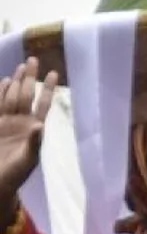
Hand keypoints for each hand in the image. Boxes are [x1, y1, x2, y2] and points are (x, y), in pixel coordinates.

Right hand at [0, 58, 58, 207]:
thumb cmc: (15, 174)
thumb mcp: (27, 160)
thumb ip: (33, 143)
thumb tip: (40, 125)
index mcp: (33, 130)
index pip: (42, 104)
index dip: (47, 89)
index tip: (54, 73)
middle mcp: (21, 122)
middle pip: (26, 95)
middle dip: (30, 78)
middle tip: (34, 59)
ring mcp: (7, 122)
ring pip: (13, 96)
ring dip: (17, 81)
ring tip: (23, 66)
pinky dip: (1, 92)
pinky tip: (5, 81)